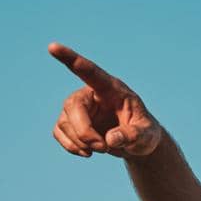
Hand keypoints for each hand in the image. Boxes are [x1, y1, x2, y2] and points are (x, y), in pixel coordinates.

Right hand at [47, 43, 165, 158]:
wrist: (137, 143)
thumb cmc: (144, 133)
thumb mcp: (147, 136)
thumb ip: (134, 136)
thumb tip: (110, 139)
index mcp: (112, 89)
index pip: (89, 71)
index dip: (71, 59)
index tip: (52, 47)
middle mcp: (91, 93)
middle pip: (73, 106)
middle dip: (84, 131)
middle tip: (103, 148)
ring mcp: (79, 107)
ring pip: (64, 122)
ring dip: (80, 142)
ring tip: (103, 150)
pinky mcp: (71, 122)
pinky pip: (59, 132)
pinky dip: (71, 146)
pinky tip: (87, 152)